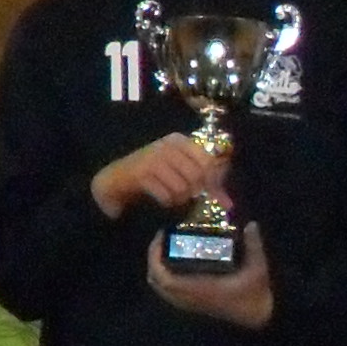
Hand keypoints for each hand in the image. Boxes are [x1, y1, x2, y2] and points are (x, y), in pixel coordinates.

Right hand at [89, 132, 209, 220]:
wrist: (117, 178)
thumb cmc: (154, 175)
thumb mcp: (180, 173)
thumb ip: (205, 184)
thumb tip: (229, 204)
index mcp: (181, 141)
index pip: (208, 162)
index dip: (212, 182)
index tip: (206, 193)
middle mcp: (168, 145)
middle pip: (196, 176)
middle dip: (193, 192)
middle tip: (184, 196)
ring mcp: (154, 157)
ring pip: (182, 187)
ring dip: (178, 199)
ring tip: (170, 197)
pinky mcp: (142, 173)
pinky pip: (166, 195)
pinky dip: (166, 202)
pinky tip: (160, 199)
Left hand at [146, 222, 274, 330]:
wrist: (257, 316)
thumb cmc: (256, 293)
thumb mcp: (258, 268)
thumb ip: (254, 245)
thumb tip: (251, 224)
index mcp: (199, 289)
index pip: (164, 278)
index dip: (155, 258)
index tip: (160, 237)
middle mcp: (190, 297)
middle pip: (155, 281)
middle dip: (152, 259)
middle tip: (161, 239)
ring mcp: (189, 303)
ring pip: (160, 289)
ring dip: (157, 269)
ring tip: (165, 248)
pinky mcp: (192, 304)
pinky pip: (168, 292)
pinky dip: (164, 278)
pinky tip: (174, 264)